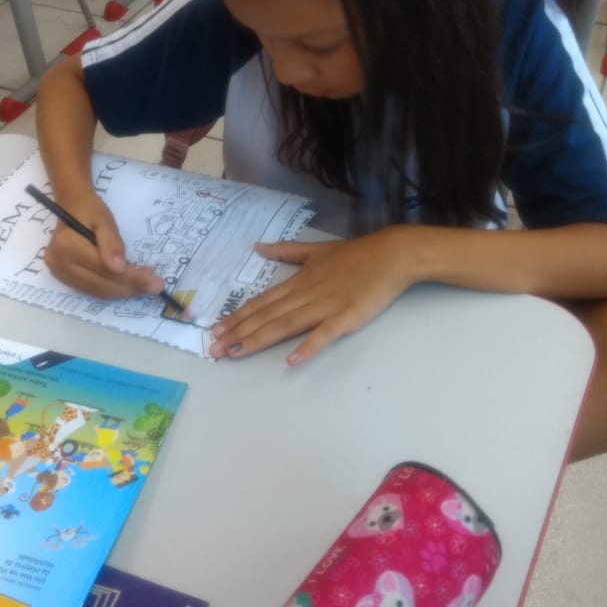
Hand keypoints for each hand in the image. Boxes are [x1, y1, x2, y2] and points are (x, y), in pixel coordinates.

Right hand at [44, 194, 163, 299]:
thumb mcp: (104, 220)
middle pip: (101, 284)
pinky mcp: (66, 279)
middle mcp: (58, 264)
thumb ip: (112, 243)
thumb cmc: (89, 210)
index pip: (103, 268)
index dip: (130, 277)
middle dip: (131, 287)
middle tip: (155, 285)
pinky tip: (130, 283)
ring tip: (146, 284)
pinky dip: (114, 289)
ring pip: (98, 291)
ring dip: (124, 291)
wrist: (72, 208)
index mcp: (65, 247)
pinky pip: (94, 290)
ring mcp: (60, 274)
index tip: (154, 281)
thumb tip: (120, 269)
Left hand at [209, 228, 413, 363]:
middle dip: (238, 333)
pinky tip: (291, 359)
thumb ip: (286, 251)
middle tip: (214, 348)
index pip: (262, 302)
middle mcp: (305, 294)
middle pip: (266, 316)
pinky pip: (324, 333)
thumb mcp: (316, 249)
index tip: (216, 330)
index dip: (238, 316)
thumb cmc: (356, 254)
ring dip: (259, 339)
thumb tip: (257, 246)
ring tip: (236, 353)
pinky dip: (307, 346)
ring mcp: (325, 306)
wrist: (392, 254)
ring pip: (285, 325)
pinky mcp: (346, 317)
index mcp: (298, 281)